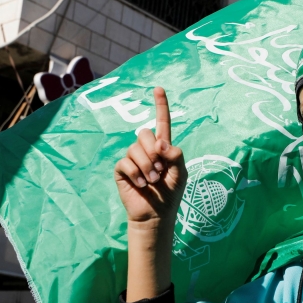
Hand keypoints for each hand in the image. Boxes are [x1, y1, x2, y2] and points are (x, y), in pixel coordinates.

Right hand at [114, 87, 186, 225]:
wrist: (156, 214)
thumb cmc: (170, 194)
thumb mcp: (181, 173)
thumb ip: (175, 155)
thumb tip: (159, 142)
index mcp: (163, 147)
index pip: (162, 122)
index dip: (160, 105)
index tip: (159, 89)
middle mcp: (146, 149)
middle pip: (144, 133)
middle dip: (153, 152)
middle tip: (160, 171)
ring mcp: (133, 158)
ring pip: (135, 148)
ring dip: (147, 167)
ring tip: (152, 181)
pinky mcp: (122, 169)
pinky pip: (126, 162)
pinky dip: (136, 174)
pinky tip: (141, 184)